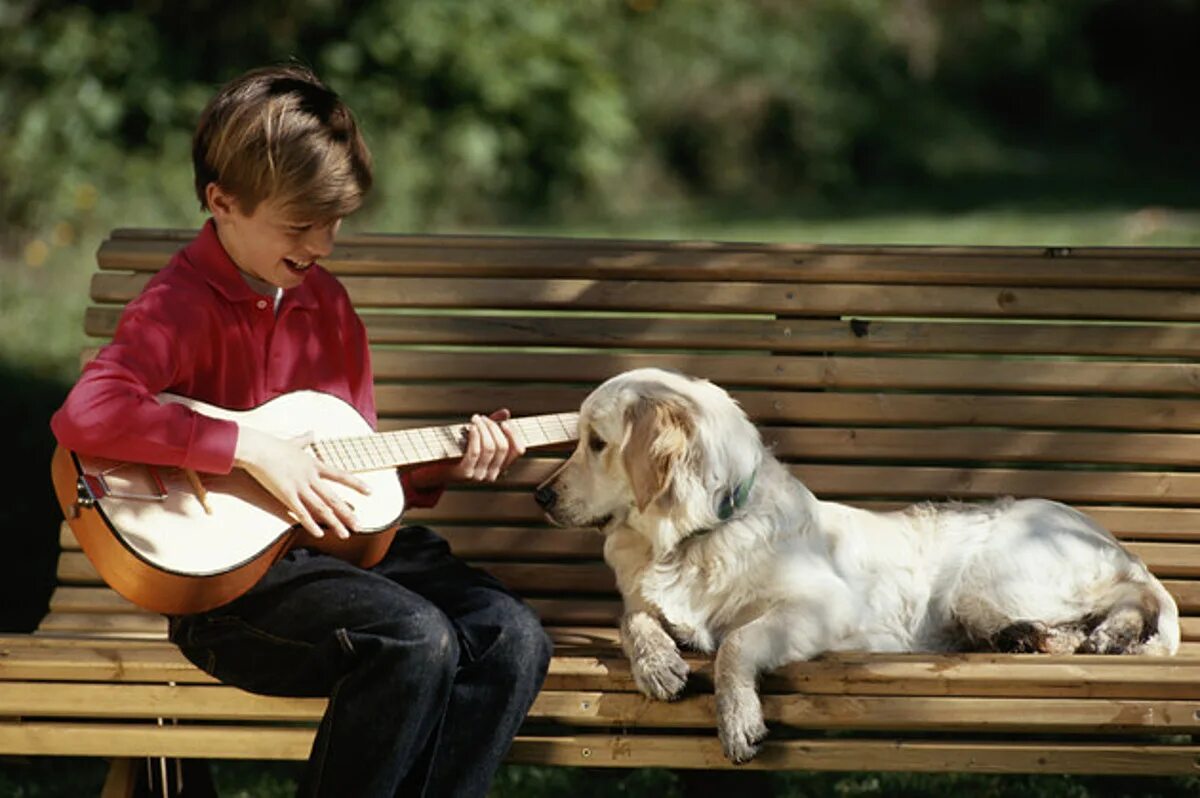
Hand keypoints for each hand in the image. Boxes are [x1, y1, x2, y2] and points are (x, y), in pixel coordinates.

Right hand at [233, 426, 370, 539]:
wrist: (257, 448)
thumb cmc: (273, 445)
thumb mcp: (294, 442)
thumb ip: (305, 439)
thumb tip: (312, 432)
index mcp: (314, 465)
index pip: (341, 475)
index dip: (357, 484)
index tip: (370, 492)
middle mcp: (311, 477)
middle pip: (334, 498)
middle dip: (347, 513)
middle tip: (360, 526)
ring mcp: (300, 487)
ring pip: (321, 508)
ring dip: (334, 523)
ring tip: (345, 535)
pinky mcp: (286, 495)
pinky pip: (301, 513)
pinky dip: (310, 524)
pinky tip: (319, 534)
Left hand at [445, 409, 525, 481]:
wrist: (436, 470)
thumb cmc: (458, 453)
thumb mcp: (478, 439)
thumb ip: (493, 427)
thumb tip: (506, 412)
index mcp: (500, 467)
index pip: (518, 451)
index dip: (514, 435)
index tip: (505, 423)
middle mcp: (493, 474)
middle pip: (502, 446)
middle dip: (493, 427)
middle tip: (483, 418)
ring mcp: (480, 476)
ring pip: (490, 448)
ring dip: (483, 429)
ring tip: (476, 419)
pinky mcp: (466, 474)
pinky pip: (475, 452)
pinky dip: (475, 437)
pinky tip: (472, 427)